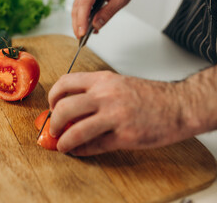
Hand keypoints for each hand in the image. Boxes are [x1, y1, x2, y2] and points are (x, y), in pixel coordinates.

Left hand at [48, 71, 196, 155]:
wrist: (179, 105)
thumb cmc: (150, 95)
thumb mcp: (118, 84)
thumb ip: (94, 93)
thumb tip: (71, 107)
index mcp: (103, 80)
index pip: (66, 82)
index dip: (53, 96)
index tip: (51, 106)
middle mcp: (106, 95)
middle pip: (64, 108)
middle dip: (54, 122)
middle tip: (53, 129)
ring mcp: (115, 117)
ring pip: (76, 131)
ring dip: (63, 141)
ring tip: (62, 145)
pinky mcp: (124, 136)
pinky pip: (94, 146)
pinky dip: (81, 150)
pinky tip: (79, 150)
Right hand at [72, 0, 137, 37]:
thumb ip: (108, 12)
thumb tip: (96, 25)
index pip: (84, 4)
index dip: (82, 20)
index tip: (82, 33)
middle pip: (77, 9)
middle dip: (78, 25)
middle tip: (81, 39)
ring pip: (76, 10)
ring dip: (78, 24)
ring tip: (83, 36)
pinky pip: (79, 9)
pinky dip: (82, 19)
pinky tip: (87, 28)